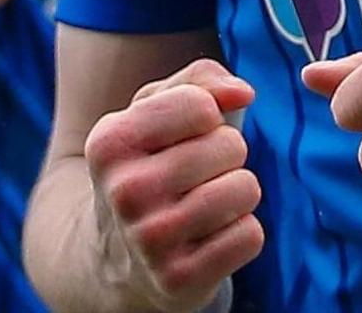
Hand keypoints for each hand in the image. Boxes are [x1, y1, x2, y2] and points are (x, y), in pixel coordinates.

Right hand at [82, 59, 263, 310]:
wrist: (115, 257)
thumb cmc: (148, 167)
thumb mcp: (154, 113)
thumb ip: (200, 81)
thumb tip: (243, 93)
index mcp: (111, 142)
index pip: (201, 105)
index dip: (209, 116)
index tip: (186, 135)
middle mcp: (125, 191)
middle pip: (231, 147)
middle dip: (226, 156)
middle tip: (196, 175)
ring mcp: (151, 241)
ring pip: (246, 189)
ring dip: (237, 194)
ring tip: (205, 204)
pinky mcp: (180, 280)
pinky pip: (250, 236)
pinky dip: (240, 234)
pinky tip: (209, 238)